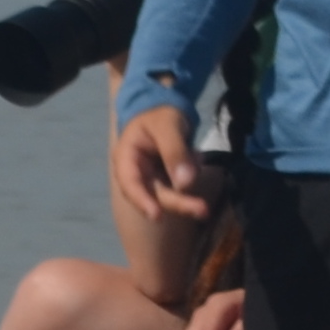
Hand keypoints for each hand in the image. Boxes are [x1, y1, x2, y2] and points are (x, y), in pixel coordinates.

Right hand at [113, 101, 214, 226]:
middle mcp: (137, 174)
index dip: (142, 201)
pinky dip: (193, 175)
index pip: (131, 184)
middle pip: (155, 195)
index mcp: (126, 159)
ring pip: (171, 194)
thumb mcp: (167, 126)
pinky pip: (183, 185)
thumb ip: (175, 152)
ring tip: (198, 157)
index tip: (156, 216)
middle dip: (179, 203)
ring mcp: (152, 178)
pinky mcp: (168, 180)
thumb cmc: (159, 116)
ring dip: (189, 190)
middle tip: (203, 210)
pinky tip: (196, 155)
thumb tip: (185, 183)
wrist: (165, 113)